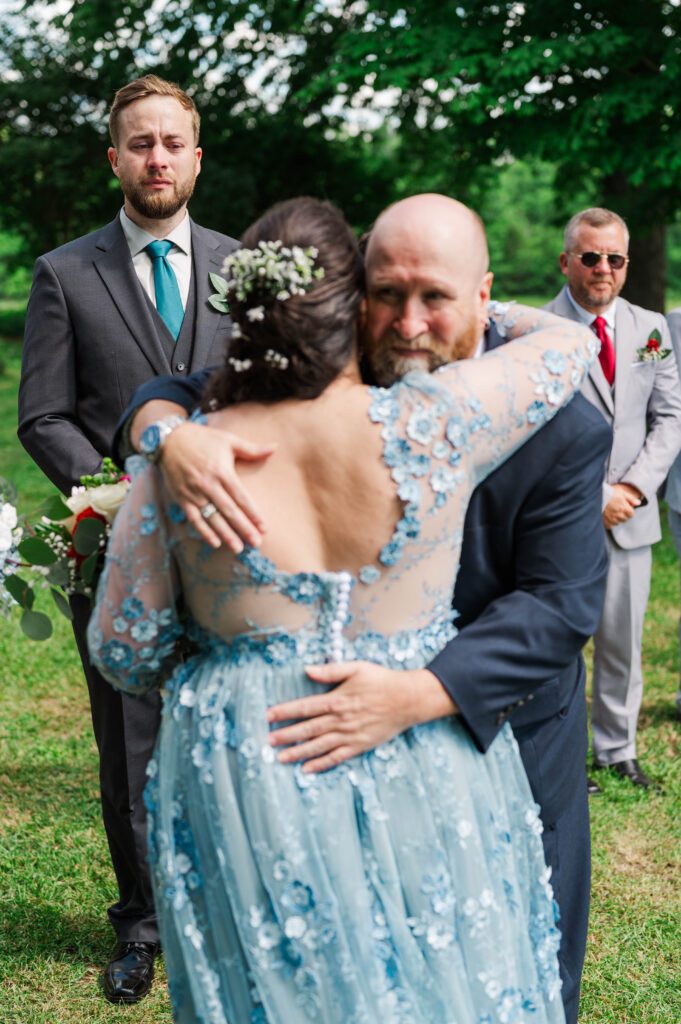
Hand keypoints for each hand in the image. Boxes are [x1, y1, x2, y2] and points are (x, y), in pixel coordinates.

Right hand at [161, 423, 274, 550]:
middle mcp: (208, 484)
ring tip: (238, 549)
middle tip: (256, 543)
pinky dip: (204, 531)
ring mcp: (194, 493)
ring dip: (226, 534)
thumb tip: (275, 448)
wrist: (169, 439)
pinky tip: (215, 543)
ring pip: (213, 518)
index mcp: (222, 471)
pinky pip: (194, 518)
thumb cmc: (203, 439)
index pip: (241, 497)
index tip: (264, 527)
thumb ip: (252, 449)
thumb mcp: (229, 440)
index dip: (253, 513)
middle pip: (229, 511)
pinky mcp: (182, 498)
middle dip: (244, 528)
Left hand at [267, 662, 456, 772]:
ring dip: (298, 752)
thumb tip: (307, 669)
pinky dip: (321, 764)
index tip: (268, 716)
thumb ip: (330, 670)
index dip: (285, 711)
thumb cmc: (382, 681)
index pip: (305, 707)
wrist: (408, 700)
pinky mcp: (359, 746)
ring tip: (280, 758)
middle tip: (268, 741)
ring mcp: (350, 735)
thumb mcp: (356, 668)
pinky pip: (336, 757)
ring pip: (319, 746)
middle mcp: (341, 720)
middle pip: (308, 729)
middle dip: (286, 735)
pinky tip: (307, 769)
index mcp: (337, 699)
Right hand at [603, 482, 641, 528]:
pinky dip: (610, 522)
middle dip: (624, 515)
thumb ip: (631, 499)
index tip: (626, 507)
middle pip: (625, 519)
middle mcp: (618, 514)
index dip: (629, 511)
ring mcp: (611, 519)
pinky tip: (608, 517)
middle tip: (618, 509)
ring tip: (613, 512)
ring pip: (618, 523)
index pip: (631, 514)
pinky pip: (610, 525)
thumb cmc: (609, 493)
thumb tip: (639, 503)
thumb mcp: (621, 493)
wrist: (596, 496)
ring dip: (617, 519)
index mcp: (624, 507)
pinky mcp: (604, 521)